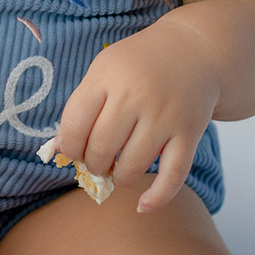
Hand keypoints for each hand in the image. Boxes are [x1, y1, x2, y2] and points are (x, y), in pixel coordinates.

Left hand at [55, 14, 222, 211]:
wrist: (194, 49)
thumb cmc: (139, 63)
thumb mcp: (104, 70)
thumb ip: (81, 105)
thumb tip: (60, 149)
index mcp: (107, 76)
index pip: (74, 124)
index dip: (69, 147)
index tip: (74, 151)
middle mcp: (136, 95)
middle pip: (102, 148)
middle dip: (94, 165)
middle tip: (98, 163)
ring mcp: (165, 115)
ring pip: (133, 166)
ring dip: (120, 178)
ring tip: (118, 170)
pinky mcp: (189, 132)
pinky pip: (173, 175)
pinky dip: (157, 197)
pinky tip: (143, 206)